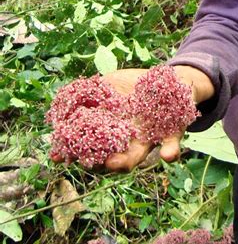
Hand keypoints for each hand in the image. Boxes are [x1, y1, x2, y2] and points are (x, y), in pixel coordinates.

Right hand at [51, 66, 214, 172]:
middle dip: (99, 161)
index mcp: (110, 129)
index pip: (90, 144)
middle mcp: (126, 140)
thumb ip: (90, 91)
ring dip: (126, 162)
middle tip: (89, 161)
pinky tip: (167, 155)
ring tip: (116, 163)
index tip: (60, 155)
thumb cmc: (134, 83)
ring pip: (135, 156)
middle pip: (110, 157)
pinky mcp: (171, 135)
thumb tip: (64, 99)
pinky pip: (170, 146)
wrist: (168, 80)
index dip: (74, 151)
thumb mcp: (110, 83)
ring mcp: (147, 139)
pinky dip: (170, 152)